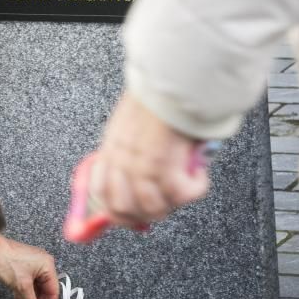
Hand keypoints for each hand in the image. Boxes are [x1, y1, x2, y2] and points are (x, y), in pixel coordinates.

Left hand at [0, 234, 58, 298]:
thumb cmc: (5, 259)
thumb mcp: (21, 286)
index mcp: (47, 266)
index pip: (53, 291)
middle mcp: (41, 266)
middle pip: (44, 292)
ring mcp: (30, 268)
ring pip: (34, 291)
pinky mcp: (20, 271)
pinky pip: (26, 288)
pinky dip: (23, 298)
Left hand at [92, 92, 210, 228]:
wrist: (172, 80)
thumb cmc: (158, 95)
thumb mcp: (133, 120)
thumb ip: (133, 147)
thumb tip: (144, 174)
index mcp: (111, 147)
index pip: (100, 192)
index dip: (115, 212)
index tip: (132, 218)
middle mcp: (121, 160)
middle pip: (122, 209)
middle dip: (145, 215)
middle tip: (166, 206)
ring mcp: (140, 166)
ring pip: (151, 208)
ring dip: (171, 204)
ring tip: (185, 188)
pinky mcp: (165, 167)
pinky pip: (181, 195)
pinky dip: (194, 189)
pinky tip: (199, 174)